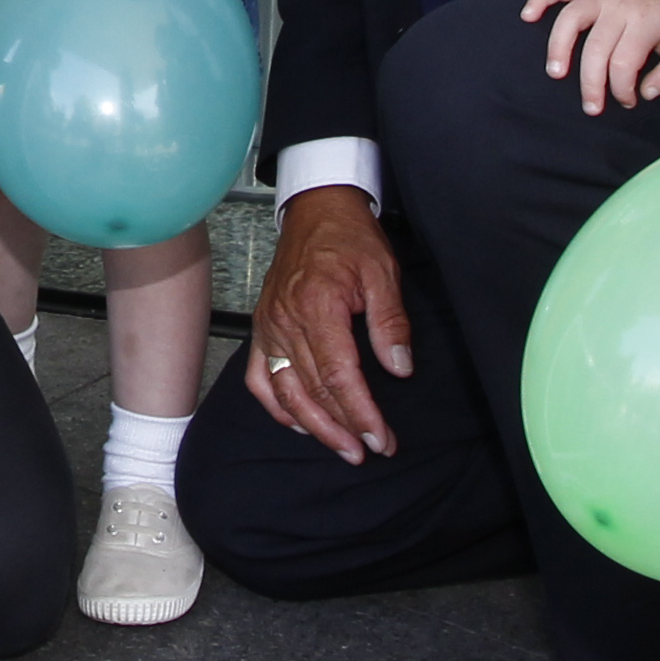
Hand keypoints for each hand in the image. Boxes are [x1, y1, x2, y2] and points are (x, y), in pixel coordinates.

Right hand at [241, 185, 413, 463]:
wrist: (315, 210)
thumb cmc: (349, 238)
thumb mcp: (383, 272)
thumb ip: (391, 323)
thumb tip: (400, 368)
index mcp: (317, 305)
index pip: (339, 375)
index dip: (361, 412)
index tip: (381, 437)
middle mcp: (286, 321)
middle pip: (313, 390)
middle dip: (344, 427)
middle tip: (369, 450)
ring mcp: (269, 326)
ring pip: (285, 392)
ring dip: (314, 426)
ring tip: (342, 447)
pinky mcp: (262, 328)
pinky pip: (259, 378)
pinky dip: (276, 406)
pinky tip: (299, 422)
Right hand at [522, 0, 659, 113]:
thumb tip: (647, 92)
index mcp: (644, 21)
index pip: (624, 63)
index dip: (622, 89)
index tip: (627, 99)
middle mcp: (618, 5)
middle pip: (595, 49)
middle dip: (591, 84)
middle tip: (591, 106)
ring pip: (570, 19)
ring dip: (558, 47)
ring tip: (556, 73)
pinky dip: (540, 0)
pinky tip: (528, 17)